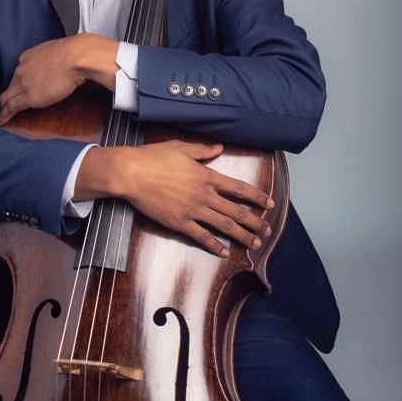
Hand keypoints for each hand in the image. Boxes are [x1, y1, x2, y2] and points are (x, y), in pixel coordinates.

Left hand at [0, 37, 84, 124]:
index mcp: (28, 57)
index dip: (18, 82)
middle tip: (3, 105)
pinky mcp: (29, 97)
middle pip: (10, 85)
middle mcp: (22, 69)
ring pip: (7, 97)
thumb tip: (60, 64)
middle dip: (6, 96)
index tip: (19, 87)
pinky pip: (11, 108)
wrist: (75, 57)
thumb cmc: (75, 53)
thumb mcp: (57, 50)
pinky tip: (0, 122)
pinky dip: (4, 116)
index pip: (20, 72)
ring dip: (3, 106)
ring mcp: (24, 83)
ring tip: (0, 116)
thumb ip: (52, 58)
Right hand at [115, 139, 274, 256]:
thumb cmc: (153, 157)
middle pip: (236, 211)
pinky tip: (224, 252)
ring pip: (224, 226)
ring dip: (242, 236)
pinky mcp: (179, 222)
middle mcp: (204, 194)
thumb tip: (219, 148)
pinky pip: (201, 237)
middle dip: (255, 222)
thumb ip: (202, 150)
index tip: (270, 203)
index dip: (257, 197)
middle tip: (268, 231)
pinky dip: (214, 245)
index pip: (239, 188)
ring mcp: (192, 210)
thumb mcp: (180, 148)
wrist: (131, 173)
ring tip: (255, 244)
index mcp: (206, 175)